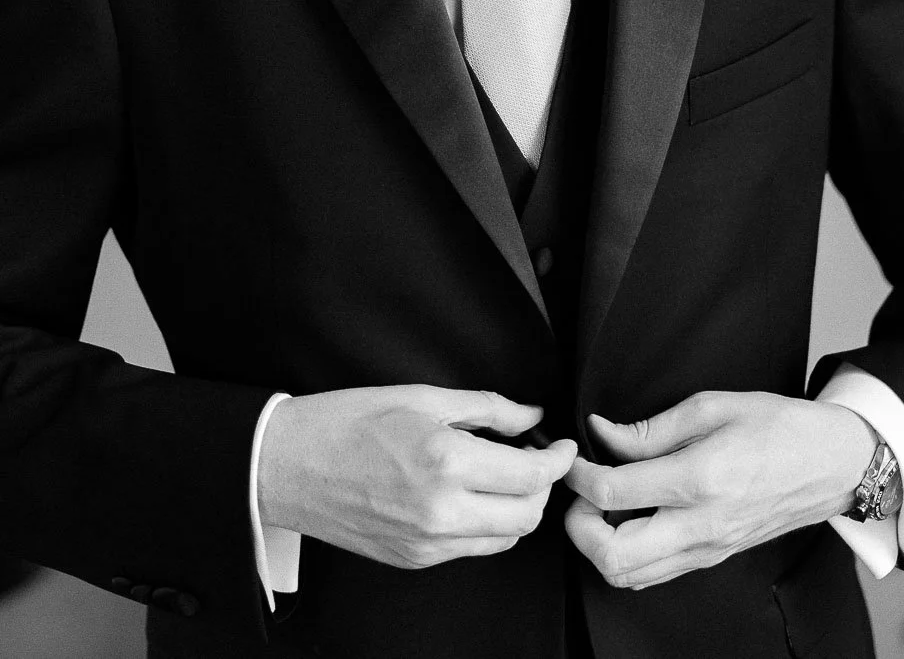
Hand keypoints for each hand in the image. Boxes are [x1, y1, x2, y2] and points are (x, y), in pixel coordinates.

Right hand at [257, 384, 575, 569]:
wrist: (287, 466)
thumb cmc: (347, 421)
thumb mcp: (422, 396)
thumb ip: (486, 408)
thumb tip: (530, 416)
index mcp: (446, 461)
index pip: (530, 475)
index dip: (557, 459)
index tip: (563, 445)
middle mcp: (441, 510)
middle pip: (527, 514)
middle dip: (543, 486)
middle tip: (538, 457)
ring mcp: (427, 543)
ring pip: (504, 537)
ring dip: (518, 509)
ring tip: (506, 475)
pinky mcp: (414, 560)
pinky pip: (471, 549)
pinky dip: (486, 525)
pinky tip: (473, 495)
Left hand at [564, 391, 876, 589]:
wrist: (832, 464)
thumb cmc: (778, 426)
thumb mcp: (712, 405)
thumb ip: (650, 428)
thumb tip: (602, 434)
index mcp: (700, 479)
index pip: (614, 493)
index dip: (578, 476)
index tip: (572, 457)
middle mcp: (701, 525)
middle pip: (613, 556)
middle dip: (578, 526)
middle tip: (579, 492)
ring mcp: (707, 549)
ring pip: (629, 576)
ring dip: (599, 545)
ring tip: (599, 505)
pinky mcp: (712, 558)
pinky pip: (653, 574)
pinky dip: (626, 554)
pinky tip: (628, 518)